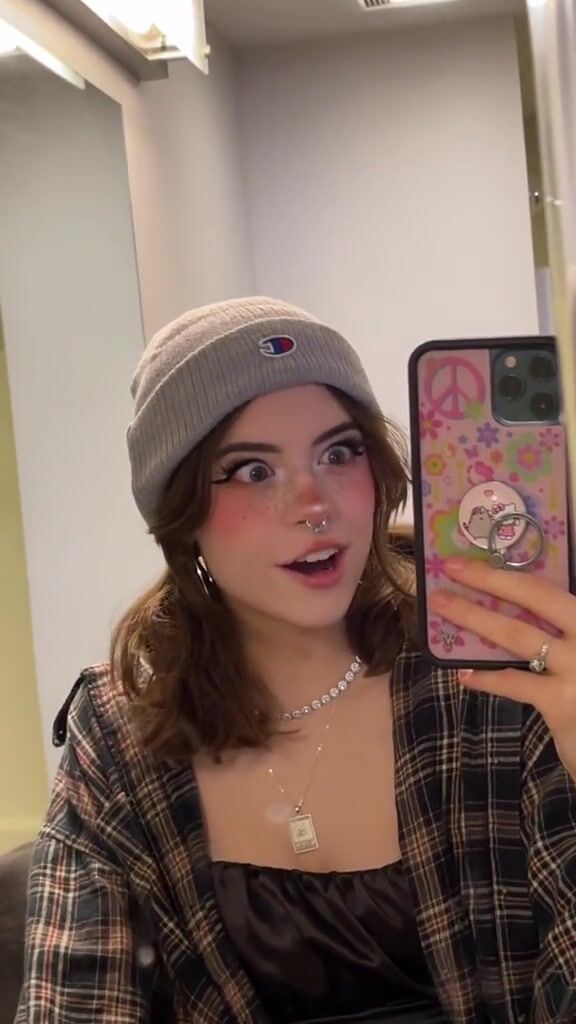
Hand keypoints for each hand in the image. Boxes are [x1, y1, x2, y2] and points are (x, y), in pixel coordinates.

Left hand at [429, 557, 575, 783]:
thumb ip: (560, 630)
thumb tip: (508, 608)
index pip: (551, 584)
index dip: (511, 570)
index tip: (478, 558)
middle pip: (536, 595)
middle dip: (490, 578)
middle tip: (452, 567)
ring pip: (518, 634)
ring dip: (475, 618)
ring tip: (443, 606)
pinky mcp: (562, 700)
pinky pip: (514, 682)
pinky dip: (486, 678)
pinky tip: (464, 676)